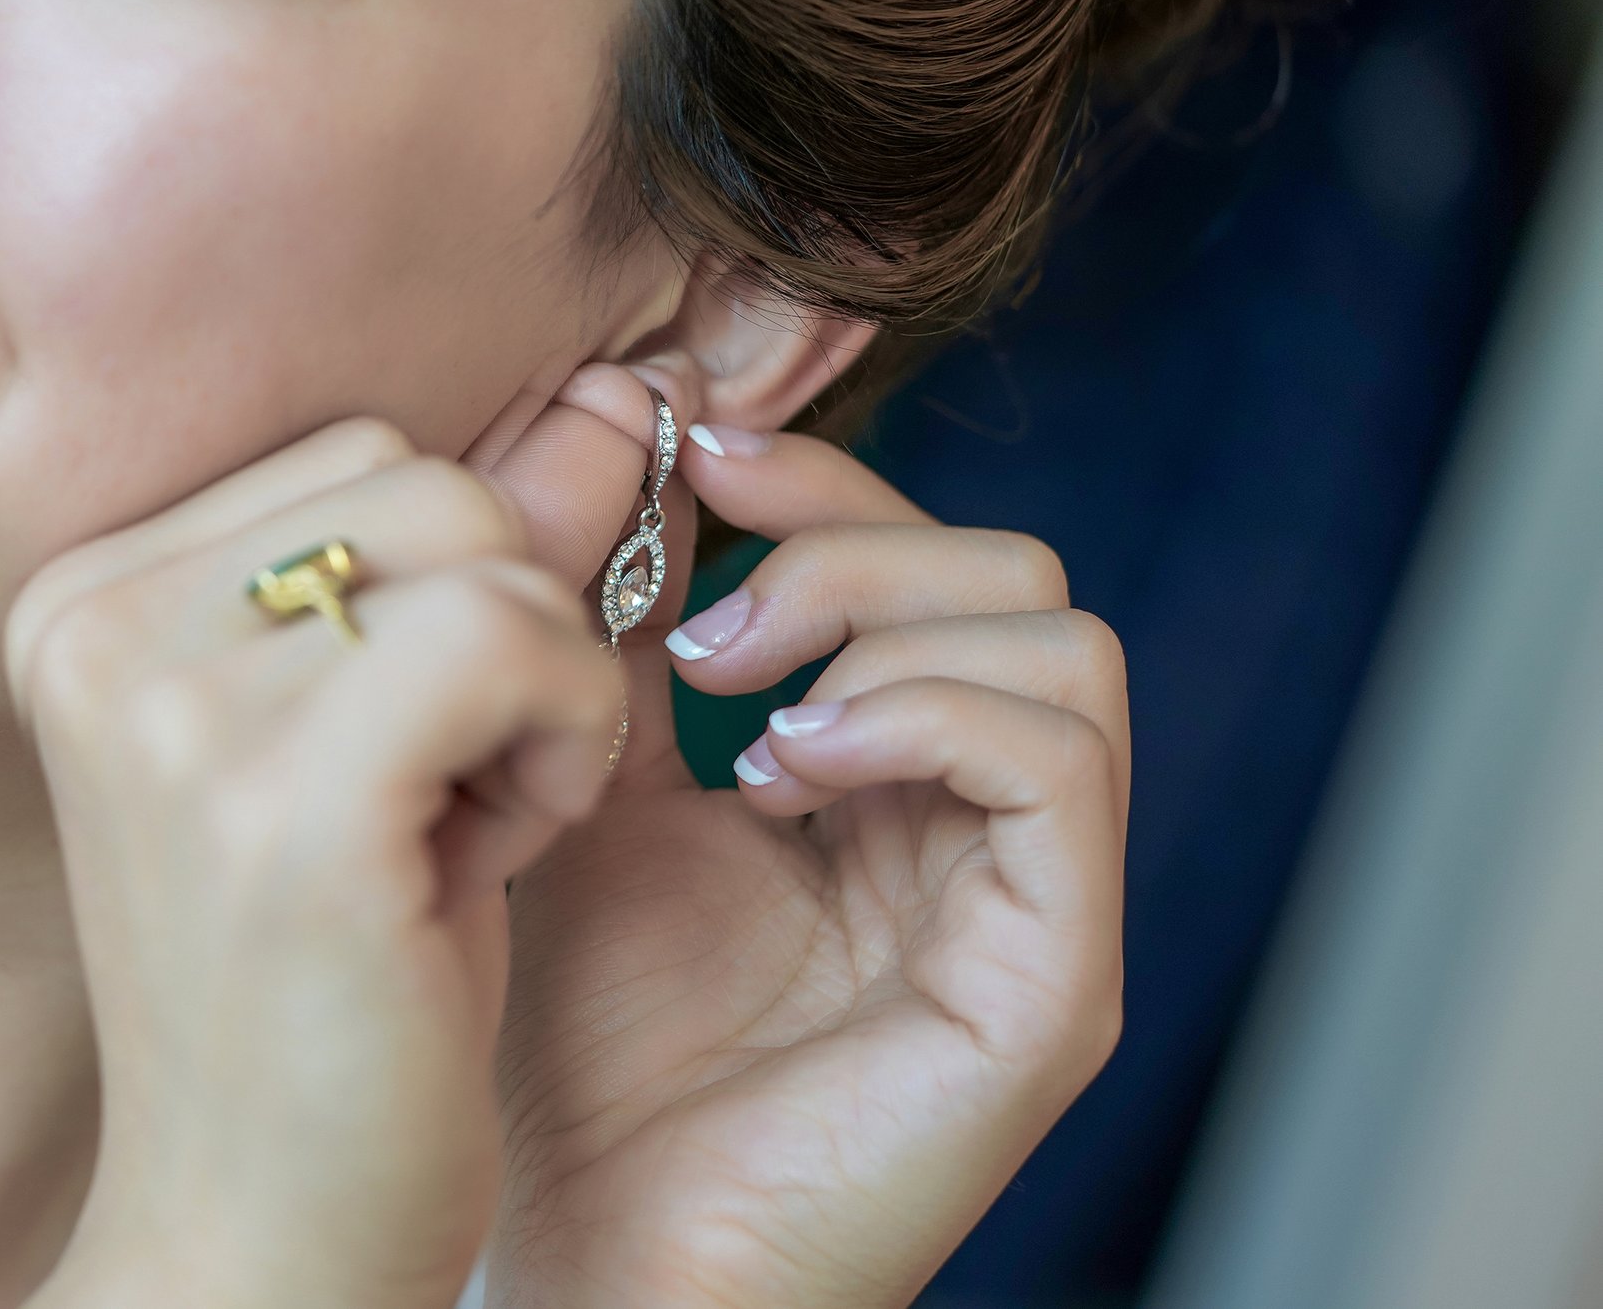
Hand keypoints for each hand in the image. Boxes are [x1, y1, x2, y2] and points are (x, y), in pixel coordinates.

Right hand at [4, 417, 640, 1308]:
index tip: (407, 758)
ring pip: (481, 539)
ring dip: (542, 681)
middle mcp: (89, 621)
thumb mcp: (390, 736)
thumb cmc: (332, 991)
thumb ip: (479, 552)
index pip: (357, 457)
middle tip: (450, 796)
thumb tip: (629, 384)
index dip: (445, 595)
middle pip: (418, 474)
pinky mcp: (279, 796)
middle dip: (498, 625)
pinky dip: (566, 733)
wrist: (257, 1239)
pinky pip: (517, 634)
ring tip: (471, 828)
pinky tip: (509, 850)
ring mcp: (169, 704)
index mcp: (78, 598)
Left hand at [482, 418, 1129, 1307]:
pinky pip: (1056, 761)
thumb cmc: (574, 1036)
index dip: (814, 477)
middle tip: (700, 627)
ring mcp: (1032, 901)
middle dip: (846, 544)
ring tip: (738, 720)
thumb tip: (622, 408)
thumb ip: (611, 615)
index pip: (916, 557)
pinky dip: (920, 713)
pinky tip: (786, 773)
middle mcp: (981, 828)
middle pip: (1008, 572)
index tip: (685, 444)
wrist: (581, 1244)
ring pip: (1059, 641)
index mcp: (886, 777)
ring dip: (883, 628)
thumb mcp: (583, 776)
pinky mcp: (1051, 976)